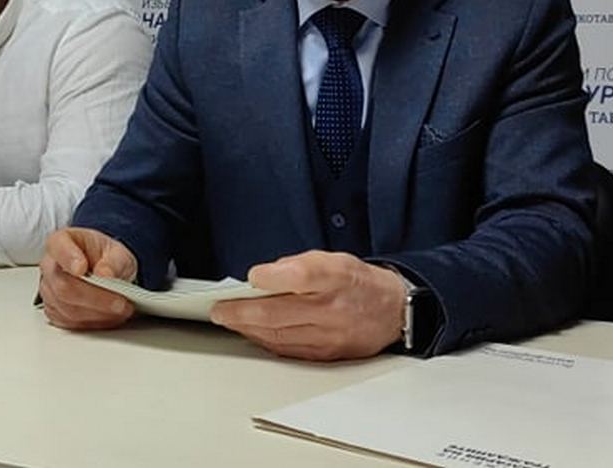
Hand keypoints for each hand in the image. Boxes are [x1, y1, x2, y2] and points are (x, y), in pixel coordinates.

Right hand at [38, 227, 137, 329]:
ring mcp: (49, 290)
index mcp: (61, 242)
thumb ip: (113, 261)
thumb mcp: (118, 252)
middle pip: (64, 286)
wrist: (106, 271)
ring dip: (98, 313)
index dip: (69, 259)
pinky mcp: (54, 311)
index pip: (59, 248)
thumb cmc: (106, 257)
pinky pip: (70, 322)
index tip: (82, 269)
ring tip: (122, 310)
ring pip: (67, 308)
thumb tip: (105, 274)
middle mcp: (49, 266)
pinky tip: (111, 317)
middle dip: (95, 297)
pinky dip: (93, 322)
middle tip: (120, 302)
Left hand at [210, 250, 405, 360]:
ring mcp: (329, 335)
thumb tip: (264, 277)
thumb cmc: (359, 282)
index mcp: (336, 276)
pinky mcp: (326, 354)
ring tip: (229, 320)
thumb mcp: (334, 258)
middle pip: (279, 313)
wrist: (392, 312)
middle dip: (242, 312)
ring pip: (278, 335)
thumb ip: (298, 264)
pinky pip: (287, 350)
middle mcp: (333, 308)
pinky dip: (265, 341)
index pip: (301, 275)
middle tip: (220, 310)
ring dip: (247, 329)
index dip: (272, 277)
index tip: (251, 277)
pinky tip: (252, 333)